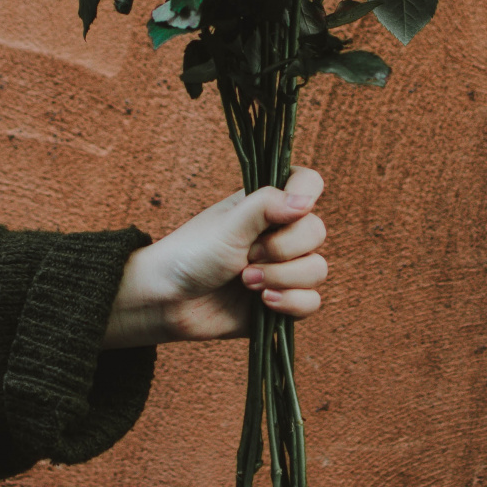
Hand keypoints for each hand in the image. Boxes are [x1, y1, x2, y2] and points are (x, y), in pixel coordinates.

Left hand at [102, 167, 328, 348]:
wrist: (168, 302)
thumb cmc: (191, 254)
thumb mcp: (227, 226)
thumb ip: (265, 206)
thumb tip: (306, 201)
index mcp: (268, 205)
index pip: (308, 183)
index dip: (306, 194)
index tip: (288, 212)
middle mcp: (280, 234)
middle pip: (317, 232)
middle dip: (283, 249)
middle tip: (248, 255)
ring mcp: (284, 268)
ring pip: (317, 270)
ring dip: (282, 278)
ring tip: (246, 282)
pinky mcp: (284, 301)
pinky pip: (311, 302)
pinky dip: (290, 303)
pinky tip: (263, 302)